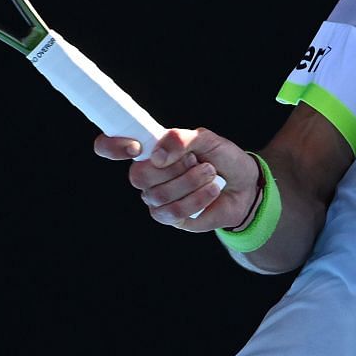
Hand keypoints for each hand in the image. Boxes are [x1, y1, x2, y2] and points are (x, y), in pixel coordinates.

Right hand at [93, 128, 259, 231]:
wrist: (245, 186)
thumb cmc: (223, 159)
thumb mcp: (208, 139)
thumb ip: (182, 138)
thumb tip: (157, 154)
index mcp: (149, 149)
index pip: (109, 147)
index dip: (112, 146)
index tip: (136, 146)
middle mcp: (147, 174)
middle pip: (137, 175)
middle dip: (173, 167)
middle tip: (195, 160)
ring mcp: (156, 198)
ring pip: (159, 194)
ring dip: (191, 181)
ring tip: (210, 173)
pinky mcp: (170, 217)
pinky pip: (173, 211)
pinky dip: (197, 199)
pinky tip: (212, 190)